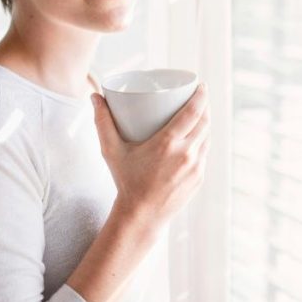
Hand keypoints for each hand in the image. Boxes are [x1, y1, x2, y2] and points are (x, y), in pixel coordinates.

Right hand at [91, 84, 210, 224]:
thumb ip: (102, 122)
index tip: (201, 85)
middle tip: (198, 96)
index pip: (193, 112)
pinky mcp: (199, 178)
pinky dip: (202, 142)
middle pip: (204, 122)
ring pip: (207, 137)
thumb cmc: (126, 181)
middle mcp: (186, 154)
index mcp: (168, 144)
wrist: (141, 216)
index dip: (201, 95)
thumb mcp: (111, 151)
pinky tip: (198, 137)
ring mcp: (195, 168)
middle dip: (205, 106)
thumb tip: (94, 97)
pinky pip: (205, 154)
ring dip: (206, 123)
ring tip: (199, 113)